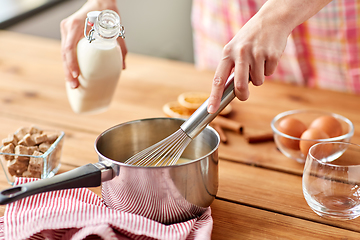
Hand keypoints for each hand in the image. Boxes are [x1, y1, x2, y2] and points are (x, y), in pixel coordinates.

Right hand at [60, 0, 126, 88]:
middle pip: (64, 54)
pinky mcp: (67, 34)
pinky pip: (67, 51)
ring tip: (73, 84)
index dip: (71, 63)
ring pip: (64, 54)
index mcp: (75, 26)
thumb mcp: (115, 29)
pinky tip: (72, 74)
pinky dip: (69, 62)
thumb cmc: (107, 13)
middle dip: (68, 72)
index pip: (69, 48)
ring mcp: (66, 31)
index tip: (76, 75)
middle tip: (75, 86)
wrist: (100, 1)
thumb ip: (120, 47)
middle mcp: (68, 28)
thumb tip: (123, 67)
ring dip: (67, 69)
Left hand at [207, 0, 331, 113]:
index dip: (214, 97)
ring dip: (259, 77)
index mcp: (228, 53)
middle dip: (242, 95)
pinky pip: (269, 73)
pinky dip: (269, 69)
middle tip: (244, 95)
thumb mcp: (235, 48)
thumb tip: (228, 90)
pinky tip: (267, 56)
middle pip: (239, 86)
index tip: (211, 109)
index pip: (218, 79)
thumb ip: (231, 67)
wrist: (272, 20)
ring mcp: (256, 54)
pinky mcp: (271, 55)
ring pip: (257, 81)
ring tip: (258, 61)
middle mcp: (240, 53)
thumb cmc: (251, 37)